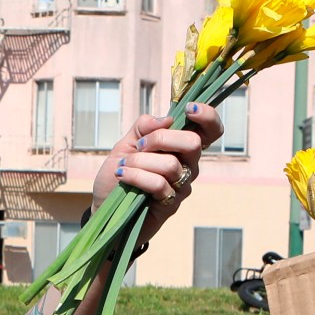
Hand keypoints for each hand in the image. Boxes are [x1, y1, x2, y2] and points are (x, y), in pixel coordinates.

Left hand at [96, 106, 216, 241]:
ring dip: (140, 161)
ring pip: (171, 164)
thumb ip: (144, 127)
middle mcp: (188, 164)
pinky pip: (159, 184)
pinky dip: (136, 176)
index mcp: (180, 146)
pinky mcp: (171, 204)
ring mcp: (182, 185)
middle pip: (192, 143)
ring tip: (123, 166)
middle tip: (139, 146)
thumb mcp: (126, 143)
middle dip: (161, 139)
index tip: (190, 109)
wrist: (105, 205)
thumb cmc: (119, 173)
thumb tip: (167, 119)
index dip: (208, 116)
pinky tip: (122, 175)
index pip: (210, 130)